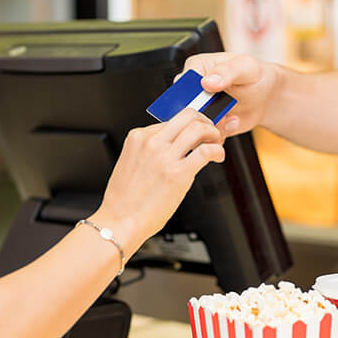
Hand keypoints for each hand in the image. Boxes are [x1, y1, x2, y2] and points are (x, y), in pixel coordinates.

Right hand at [93, 109, 224, 251]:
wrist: (120, 221)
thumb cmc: (124, 200)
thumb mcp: (131, 163)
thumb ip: (150, 151)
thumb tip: (173, 147)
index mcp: (138, 138)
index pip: (171, 120)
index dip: (188, 126)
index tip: (196, 133)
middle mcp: (152, 142)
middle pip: (188, 115)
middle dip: (205, 122)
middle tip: (211, 133)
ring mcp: (165, 156)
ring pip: (198, 128)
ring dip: (214, 134)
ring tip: (216, 144)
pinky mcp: (179, 173)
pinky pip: (206, 151)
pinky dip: (217, 151)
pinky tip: (217, 157)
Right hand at [180, 53, 279, 136]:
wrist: (265, 97)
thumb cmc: (255, 76)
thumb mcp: (246, 67)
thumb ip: (228, 71)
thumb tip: (208, 81)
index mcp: (196, 67)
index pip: (182, 84)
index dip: (195, 96)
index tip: (213, 99)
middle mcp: (192, 88)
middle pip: (183, 108)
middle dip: (204, 115)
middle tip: (224, 113)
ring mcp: (197, 108)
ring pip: (192, 125)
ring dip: (212, 127)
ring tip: (232, 118)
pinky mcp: (204, 124)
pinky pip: (202, 137)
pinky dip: (217, 135)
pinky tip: (232, 124)